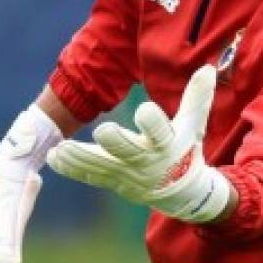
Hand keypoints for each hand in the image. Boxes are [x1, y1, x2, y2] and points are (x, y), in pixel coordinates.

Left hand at [47, 65, 231, 222]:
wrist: (182, 193)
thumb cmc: (185, 151)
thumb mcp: (193, 126)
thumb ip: (197, 98)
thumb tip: (207, 69)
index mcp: (167, 145)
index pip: (160, 132)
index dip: (153, 122)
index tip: (144, 111)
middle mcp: (146, 161)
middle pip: (129, 152)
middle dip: (116, 143)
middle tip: (101, 131)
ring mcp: (127, 175)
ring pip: (102, 166)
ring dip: (80, 158)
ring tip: (60, 148)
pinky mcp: (113, 182)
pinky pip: (90, 176)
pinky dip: (72, 168)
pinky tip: (54, 157)